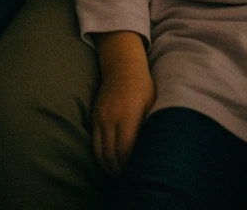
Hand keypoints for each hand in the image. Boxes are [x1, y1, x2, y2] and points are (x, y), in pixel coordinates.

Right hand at [92, 31, 155, 176]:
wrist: (122, 67)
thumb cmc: (143, 88)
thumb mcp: (152, 105)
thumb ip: (150, 127)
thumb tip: (152, 153)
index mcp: (127, 115)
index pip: (125, 149)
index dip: (129, 165)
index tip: (137, 174)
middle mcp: (110, 116)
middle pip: (110, 153)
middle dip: (119, 171)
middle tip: (128, 180)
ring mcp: (100, 116)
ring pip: (100, 151)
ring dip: (108, 167)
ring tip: (119, 176)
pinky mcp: (94, 116)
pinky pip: (95, 142)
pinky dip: (101, 156)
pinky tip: (111, 163)